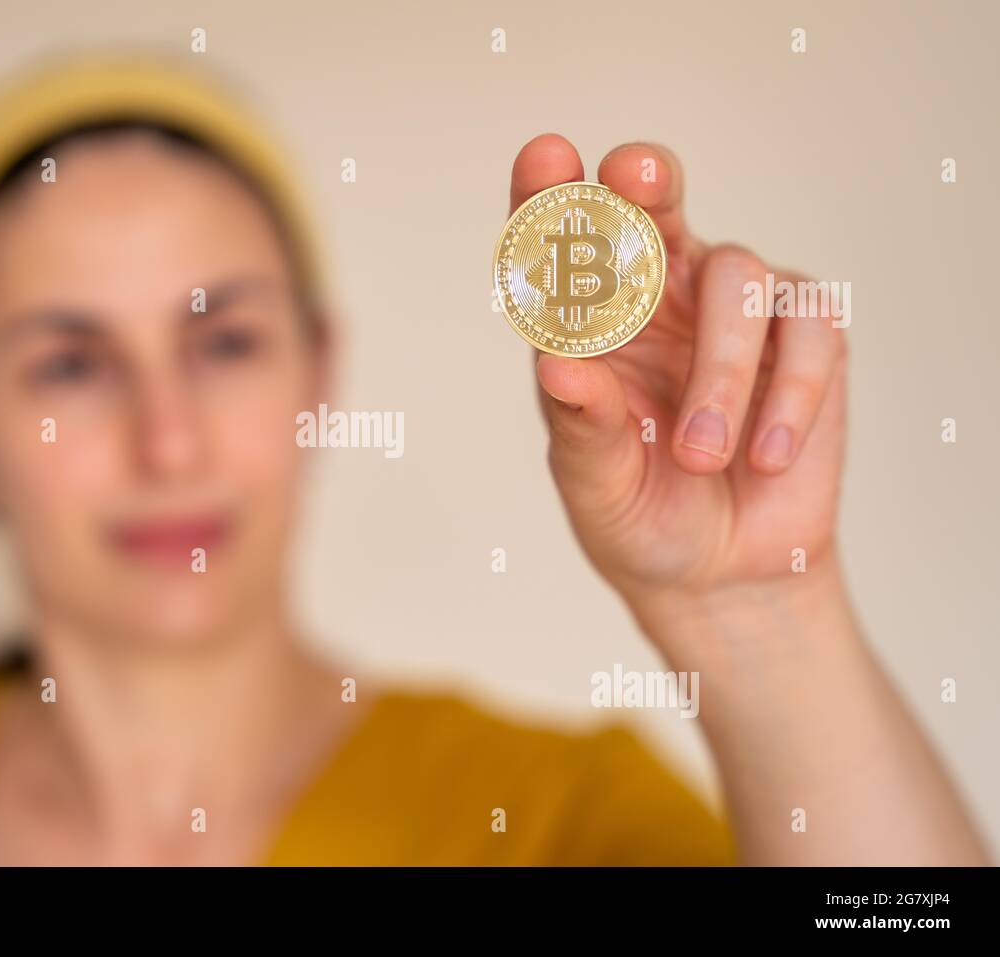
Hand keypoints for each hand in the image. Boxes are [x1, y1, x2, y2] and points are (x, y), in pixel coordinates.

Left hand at [511, 135, 847, 613]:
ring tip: (701, 457)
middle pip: (652, 206)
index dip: (549, 196)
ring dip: (720, 373)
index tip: (544, 158)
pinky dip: (788, 396)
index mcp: (588, 323)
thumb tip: (558, 363)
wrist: (719, 575)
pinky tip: (765, 456)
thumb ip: (582, 426)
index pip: (560, 246)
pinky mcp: (807, 336)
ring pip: (737, 277)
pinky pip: (810, 329)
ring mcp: (734, 309)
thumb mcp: (596, 481)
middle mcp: (657, 296)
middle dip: (644, 185)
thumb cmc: (640, 514)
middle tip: (634, 177)